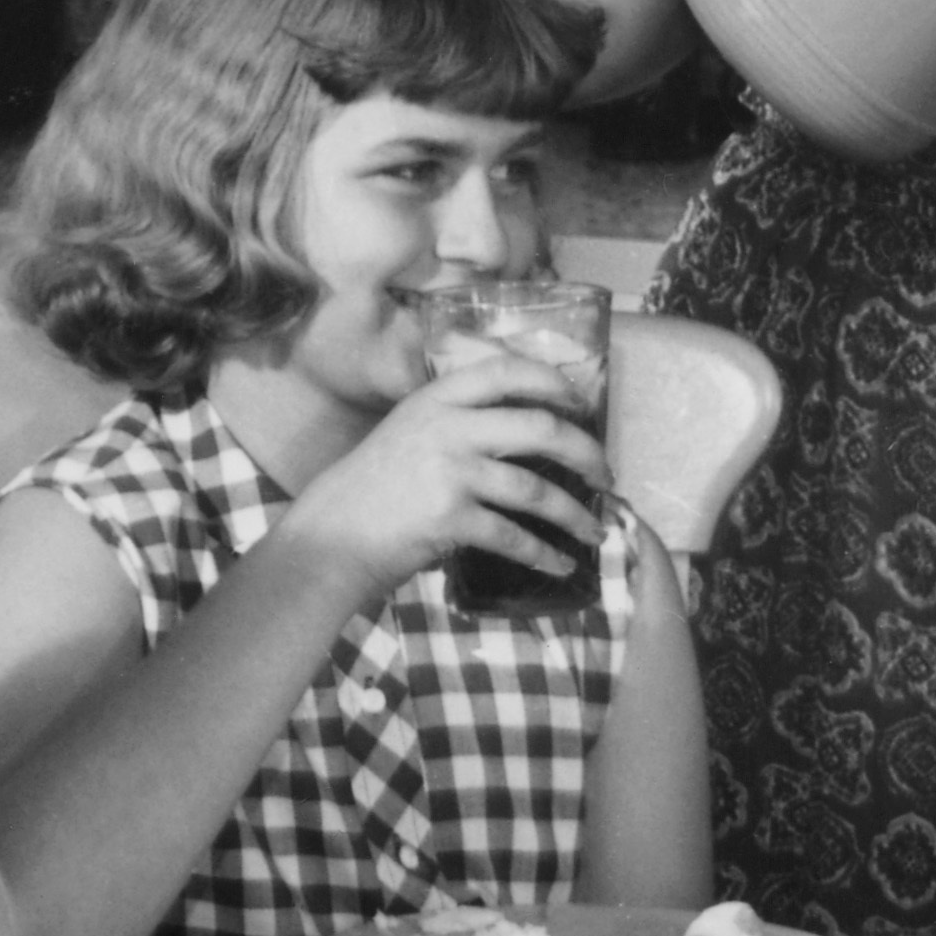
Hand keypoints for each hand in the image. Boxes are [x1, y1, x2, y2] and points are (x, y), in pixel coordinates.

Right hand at [282, 368, 603, 614]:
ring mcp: (449, 472)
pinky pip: (514, 536)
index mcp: (437, 399)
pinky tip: (559, 564)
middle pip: (540, 428)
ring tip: (595, 531)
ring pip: (535, 489)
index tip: (581, 403)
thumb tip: (527, 432)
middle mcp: (447, 427)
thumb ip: (458, 424)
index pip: (506, 371)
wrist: (330, 535)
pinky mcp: (449, 518)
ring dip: (574, 514)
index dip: (553, 382)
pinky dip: (544, 554)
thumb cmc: (373, 489)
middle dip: (586, 453)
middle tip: (605, 474)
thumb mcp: (409, 434)